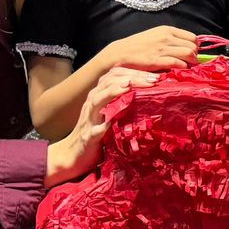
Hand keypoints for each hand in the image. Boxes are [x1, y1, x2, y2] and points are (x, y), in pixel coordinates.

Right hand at [45, 66, 156, 185]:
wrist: (73, 155)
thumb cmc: (98, 134)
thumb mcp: (113, 115)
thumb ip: (125, 104)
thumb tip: (151, 96)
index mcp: (100, 96)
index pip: (116, 76)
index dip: (134, 73)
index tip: (155, 75)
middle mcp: (93, 103)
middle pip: (109, 82)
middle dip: (132, 78)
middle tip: (153, 80)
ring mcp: (89, 119)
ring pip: (97, 100)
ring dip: (114, 92)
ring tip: (130, 87)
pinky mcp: (87, 137)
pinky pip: (94, 131)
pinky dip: (102, 127)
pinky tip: (110, 124)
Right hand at [101, 26, 197, 73]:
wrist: (120, 52)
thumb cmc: (139, 45)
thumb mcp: (156, 35)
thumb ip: (171, 39)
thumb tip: (188, 47)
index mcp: (167, 30)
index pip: (192, 37)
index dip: (194, 46)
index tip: (192, 53)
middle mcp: (166, 37)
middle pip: (193, 46)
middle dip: (194, 55)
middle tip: (190, 62)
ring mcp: (162, 49)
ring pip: (188, 54)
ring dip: (191, 62)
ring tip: (187, 66)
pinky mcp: (157, 61)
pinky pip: (178, 63)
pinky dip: (182, 67)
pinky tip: (179, 69)